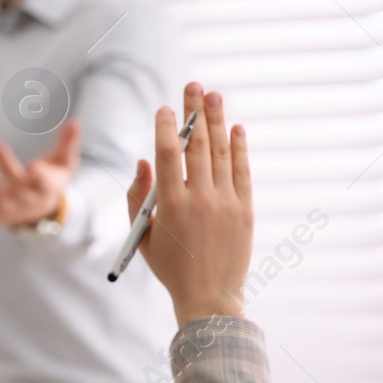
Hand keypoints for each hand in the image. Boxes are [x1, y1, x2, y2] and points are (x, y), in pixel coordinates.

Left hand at [0, 120, 80, 227]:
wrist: (38, 213)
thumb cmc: (51, 180)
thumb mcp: (63, 164)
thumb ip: (68, 144)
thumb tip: (76, 123)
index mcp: (47, 188)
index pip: (45, 184)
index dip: (40, 176)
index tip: (34, 166)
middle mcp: (28, 201)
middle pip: (16, 184)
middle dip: (5, 164)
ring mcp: (10, 210)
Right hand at [125, 83, 252, 325]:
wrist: (210, 296)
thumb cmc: (171, 267)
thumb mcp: (143, 236)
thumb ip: (137, 198)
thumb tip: (143, 162)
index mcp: (170, 205)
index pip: (167, 153)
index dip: (166, 127)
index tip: (165, 108)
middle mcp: (200, 198)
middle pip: (196, 145)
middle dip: (194, 112)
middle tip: (194, 86)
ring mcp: (226, 203)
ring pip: (221, 152)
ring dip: (217, 121)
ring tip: (215, 96)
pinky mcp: (245, 210)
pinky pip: (241, 171)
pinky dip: (239, 148)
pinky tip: (235, 128)